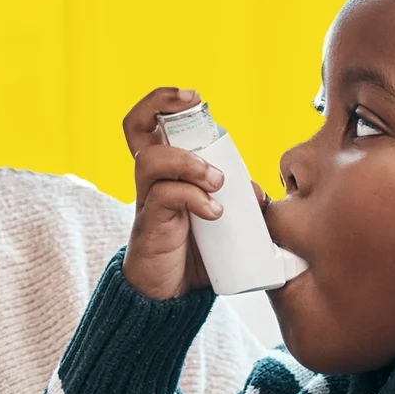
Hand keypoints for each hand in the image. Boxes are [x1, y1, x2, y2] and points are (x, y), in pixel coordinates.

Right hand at [119, 87, 219, 299]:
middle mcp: (150, 179)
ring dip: (189, 163)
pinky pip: (164, 196)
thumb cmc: (193, 254)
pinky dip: (194, 198)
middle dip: (160, 105)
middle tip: (192, 104)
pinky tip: (214, 213)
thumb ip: (238, 204)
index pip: (150, 124)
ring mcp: (147, 200)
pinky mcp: (150, 223)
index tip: (195, 98)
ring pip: (152, 160)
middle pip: (135, 127)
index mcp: (165, 172)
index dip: (163, 101)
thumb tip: (260, 194)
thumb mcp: (221, 222)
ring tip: (217, 183)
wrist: (169, 295)